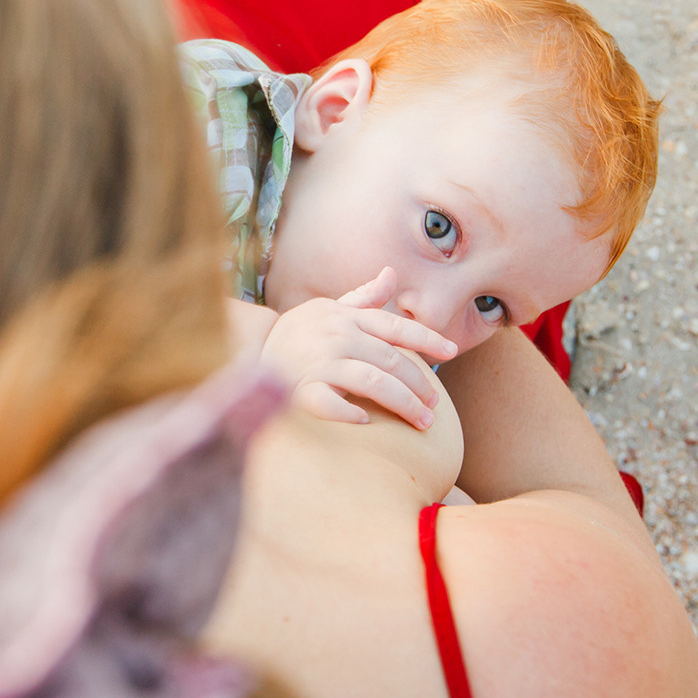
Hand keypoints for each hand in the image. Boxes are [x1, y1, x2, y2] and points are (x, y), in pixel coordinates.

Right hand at [259, 268, 455, 428]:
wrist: (245, 354)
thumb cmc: (296, 335)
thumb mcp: (327, 310)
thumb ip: (363, 298)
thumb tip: (392, 274)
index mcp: (346, 318)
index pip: (395, 327)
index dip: (427, 339)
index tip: (452, 352)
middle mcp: (336, 337)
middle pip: (392, 360)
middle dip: (420, 385)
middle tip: (434, 407)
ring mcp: (318, 362)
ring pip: (374, 382)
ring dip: (404, 403)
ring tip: (422, 422)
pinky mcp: (299, 389)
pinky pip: (330, 403)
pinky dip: (350, 413)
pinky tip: (366, 421)